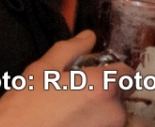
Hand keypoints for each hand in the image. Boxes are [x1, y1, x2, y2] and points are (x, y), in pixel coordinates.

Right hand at [0, 32, 127, 126]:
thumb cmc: (26, 105)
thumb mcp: (44, 69)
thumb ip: (70, 49)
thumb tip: (88, 37)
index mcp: (102, 86)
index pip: (128, 74)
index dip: (111, 71)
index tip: (94, 75)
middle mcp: (114, 112)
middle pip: (121, 97)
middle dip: (104, 94)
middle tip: (76, 95)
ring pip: (115, 117)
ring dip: (102, 113)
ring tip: (74, 113)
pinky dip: (95, 123)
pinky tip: (73, 121)